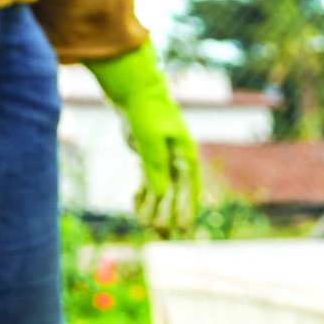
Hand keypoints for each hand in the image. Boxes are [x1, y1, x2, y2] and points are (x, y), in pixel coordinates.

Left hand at [87, 44, 201, 233]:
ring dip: (155, 208)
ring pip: (162, 189)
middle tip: (163, 234)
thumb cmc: (145, 111)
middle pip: (177, 193)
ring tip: (147, 227)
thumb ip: (155, 168)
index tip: (182, 228)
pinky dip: (144, 193)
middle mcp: (178, 159)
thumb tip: (161, 195)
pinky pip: (150, 181)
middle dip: (170, 214)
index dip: (187, 209)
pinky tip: (137, 205)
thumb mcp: (150, 140)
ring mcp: (164, 158)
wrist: (134, 90)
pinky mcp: (150, 156)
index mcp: (185, 155)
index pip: (189, 188)